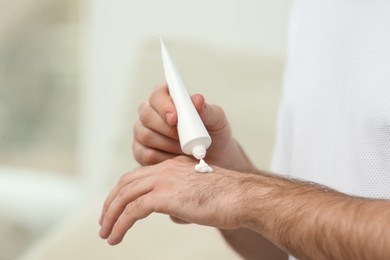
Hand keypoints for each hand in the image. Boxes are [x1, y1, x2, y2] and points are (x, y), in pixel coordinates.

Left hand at [99, 156, 246, 244]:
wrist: (241, 197)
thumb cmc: (227, 198)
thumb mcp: (199, 194)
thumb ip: (181, 200)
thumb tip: (172, 214)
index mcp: (173, 166)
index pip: (139, 175)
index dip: (124, 192)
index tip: (117, 207)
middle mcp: (165, 169)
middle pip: (126, 183)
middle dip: (111, 202)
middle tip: (105, 221)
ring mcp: (164, 180)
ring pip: (125, 197)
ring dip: (111, 216)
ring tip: (106, 233)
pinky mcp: (164, 196)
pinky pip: (133, 211)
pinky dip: (120, 225)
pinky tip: (116, 237)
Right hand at [133, 83, 250, 168]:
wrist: (214, 159)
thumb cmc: (213, 134)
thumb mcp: (217, 121)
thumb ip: (208, 110)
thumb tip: (197, 100)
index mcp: (167, 98)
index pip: (158, 95)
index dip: (164, 105)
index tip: (175, 118)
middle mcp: (151, 112)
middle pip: (146, 114)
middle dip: (165, 128)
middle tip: (183, 139)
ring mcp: (143, 132)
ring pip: (146, 135)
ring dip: (167, 144)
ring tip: (186, 150)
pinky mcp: (141, 151)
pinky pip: (146, 155)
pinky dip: (164, 159)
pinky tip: (177, 160)